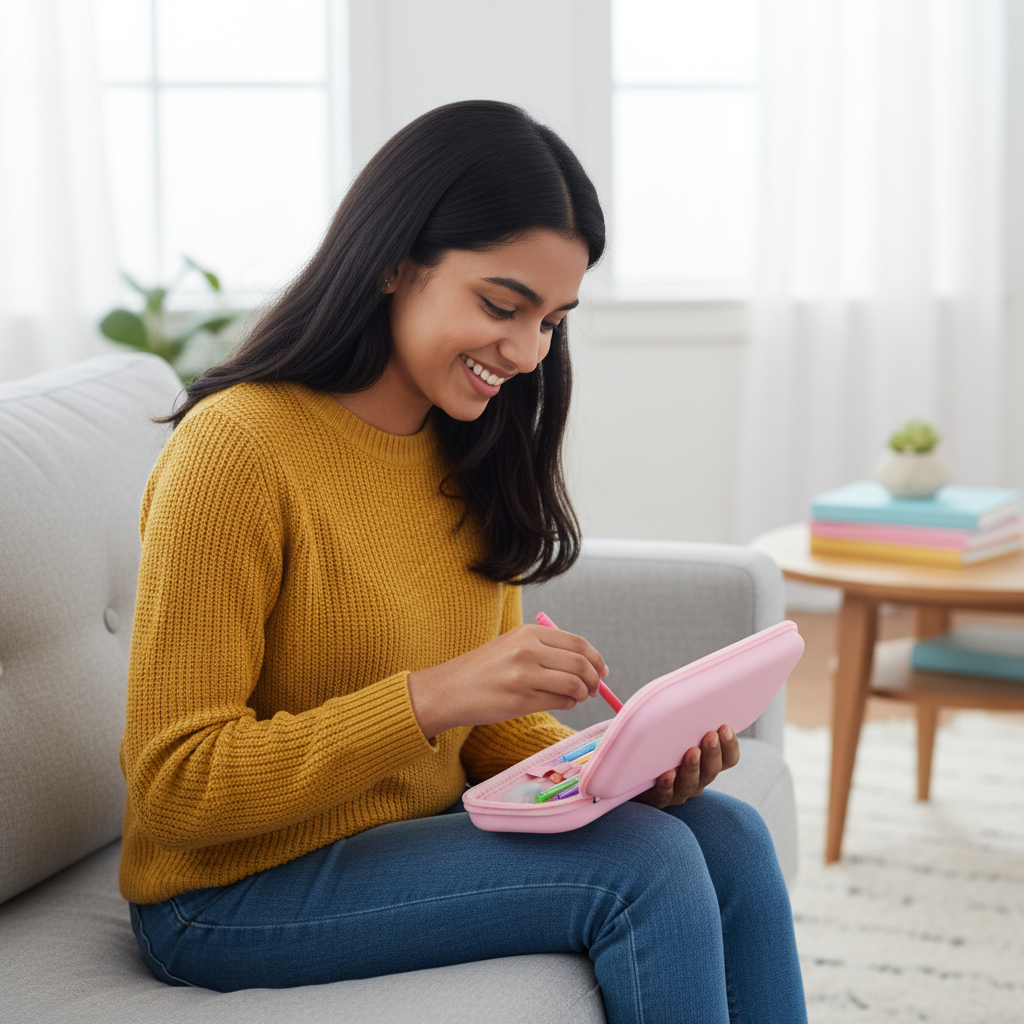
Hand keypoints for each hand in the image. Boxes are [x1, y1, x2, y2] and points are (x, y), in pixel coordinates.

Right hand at [407, 624, 608, 738]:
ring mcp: (524, 676)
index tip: (602, 670)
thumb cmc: (483, 669)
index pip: (577, 643)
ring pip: (574, 685)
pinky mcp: (520, 701)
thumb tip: (588, 663)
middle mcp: (528, 651)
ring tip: (577, 697)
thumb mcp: (512, 646)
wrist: (448, 690)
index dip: (596, 659)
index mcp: (528, 633)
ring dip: (582, 693)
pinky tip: (562, 702)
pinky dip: (568, 704)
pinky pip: (559, 702)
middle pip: (580, 664)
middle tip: (595, 688)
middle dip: (594, 679)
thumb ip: (546, 649)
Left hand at [632, 725, 739, 808]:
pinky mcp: (659, 799)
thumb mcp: (678, 734)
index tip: (725, 727)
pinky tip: (667, 774)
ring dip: (693, 767)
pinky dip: (667, 785)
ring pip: (691, 784)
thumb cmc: (661, 747)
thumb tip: (693, 693)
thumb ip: (689, 723)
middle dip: (713, 752)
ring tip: (692, 752)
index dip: (730, 745)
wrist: (635, 774)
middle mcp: (698, 780)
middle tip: (710, 735)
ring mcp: (679, 791)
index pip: (728, 759)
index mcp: (707, 764)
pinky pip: (664, 795)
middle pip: (712, 770)